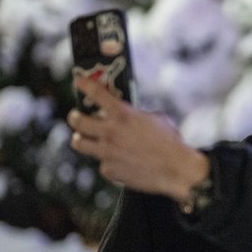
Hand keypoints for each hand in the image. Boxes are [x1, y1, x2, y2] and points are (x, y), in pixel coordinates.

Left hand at [68, 74, 209, 202]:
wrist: (176, 169)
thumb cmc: (170, 142)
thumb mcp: (156, 118)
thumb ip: (137, 114)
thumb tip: (129, 115)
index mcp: (123, 114)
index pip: (96, 93)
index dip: (84, 84)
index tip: (78, 81)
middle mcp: (110, 132)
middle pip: (77, 121)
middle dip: (74, 116)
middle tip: (76, 116)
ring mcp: (107, 152)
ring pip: (79, 143)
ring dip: (81, 139)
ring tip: (84, 138)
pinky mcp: (109, 170)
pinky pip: (102, 163)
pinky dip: (108, 160)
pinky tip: (118, 160)